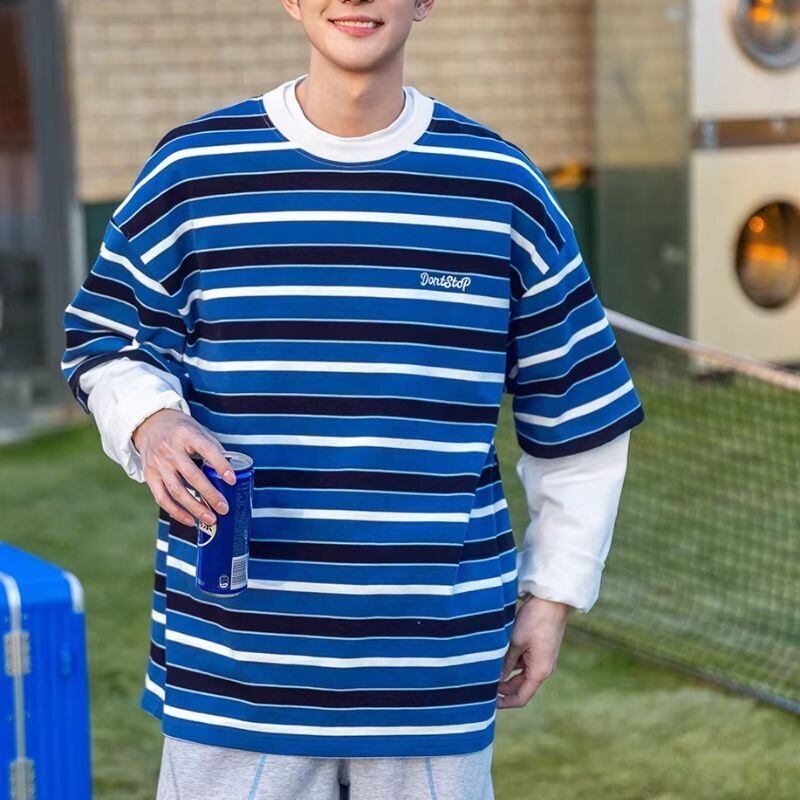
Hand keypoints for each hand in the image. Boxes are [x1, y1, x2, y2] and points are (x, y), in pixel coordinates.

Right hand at [132, 408, 236, 526]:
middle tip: (224, 508)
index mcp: (186, 434)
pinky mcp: (149, 475)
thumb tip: (232, 469)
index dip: (220, 464)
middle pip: (191, 475)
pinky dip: (176, 512)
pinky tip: (191, 520)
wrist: (149, 424)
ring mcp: (158, 464)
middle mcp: (170, 449)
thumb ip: (213, 447)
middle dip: (209, 494)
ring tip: (211, 519)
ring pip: (176, 490)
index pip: (206, 449)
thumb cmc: (180, 429)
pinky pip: (162, 498)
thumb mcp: (197, 430)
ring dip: (195, 508)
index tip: (232, 480)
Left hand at [496, 595, 573, 707]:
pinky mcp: (539, 648)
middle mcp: (543, 668)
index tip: (488, 702)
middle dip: (503, 688)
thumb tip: (495, 679)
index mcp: (539, 671)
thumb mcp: (515, 642)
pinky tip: (497, 655)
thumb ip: (506, 663)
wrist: (551, 601)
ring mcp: (542, 658)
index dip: (505, 702)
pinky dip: (511, 661)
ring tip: (486, 667)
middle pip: (520, 687)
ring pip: (521, 673)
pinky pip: (523, 661)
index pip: (521, 698)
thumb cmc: (535, 620)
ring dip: (506, 673)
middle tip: (482, 683)